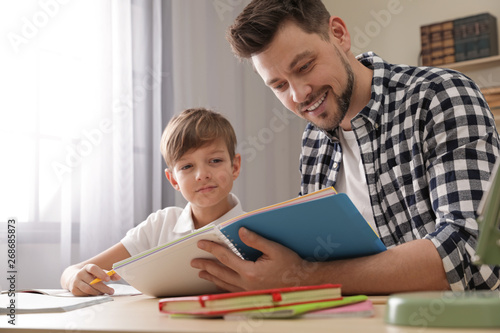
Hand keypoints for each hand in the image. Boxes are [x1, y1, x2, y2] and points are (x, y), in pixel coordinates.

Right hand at [66, 264, 120, 295]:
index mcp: (87, 267)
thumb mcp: (99, 272)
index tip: (108, 279)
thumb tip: (119, 277)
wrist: (73, 278)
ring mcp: (75, 282)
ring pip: (88, 289)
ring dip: (98, 292)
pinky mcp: (74, 290)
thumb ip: (109, 274)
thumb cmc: (91, 275)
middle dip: (103, 287)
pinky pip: (85, 294)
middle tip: (111, 291)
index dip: (101, 274)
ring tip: (104, 293)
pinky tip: (96, 294)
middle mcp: (80, 274)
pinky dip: (92, 295)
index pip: (93, 268)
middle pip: (92, 282)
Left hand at [191, 227, 315, 291]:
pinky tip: (219, 284)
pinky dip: (222, 286)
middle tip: (194, 262)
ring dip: (211, 277)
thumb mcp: (275, 249)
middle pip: (220, 273)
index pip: (225, 257)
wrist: (303, 282)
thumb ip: (256, 240)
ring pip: (224, 284)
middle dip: (205, 266)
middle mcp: (246, 283)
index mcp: (250, 271)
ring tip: (201, 273)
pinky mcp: (252, 294)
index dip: (212, 249)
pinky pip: (232, 290)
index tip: (201, 243)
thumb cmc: (291, 264)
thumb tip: (241, 231)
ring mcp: (248, 291)